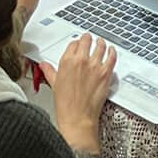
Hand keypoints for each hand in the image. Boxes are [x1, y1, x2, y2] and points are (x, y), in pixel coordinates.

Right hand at [41, 33, 116, 152]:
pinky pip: (112, 56)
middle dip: (88, 39)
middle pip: (87, 40)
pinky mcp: (106, 73)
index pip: (73, 44)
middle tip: (89, 39)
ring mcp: (95, 66)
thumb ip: (50, 71)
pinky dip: (112, 52)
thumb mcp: (54, 84)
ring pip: (101, 46)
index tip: (78, 45)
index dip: (76, 44)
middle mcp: (81, 61)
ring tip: (101, 42)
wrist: (78, 118)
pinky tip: (112, 51)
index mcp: (67, 61)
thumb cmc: (66, 104)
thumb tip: (44, 65)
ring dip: (101, 43)